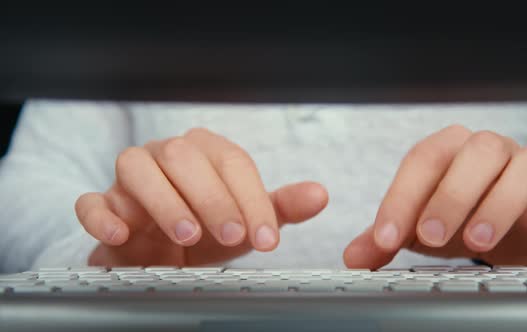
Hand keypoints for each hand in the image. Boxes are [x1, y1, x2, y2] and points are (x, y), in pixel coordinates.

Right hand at [76, 128, 327, 265]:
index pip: (232, 161)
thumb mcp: (246, 220)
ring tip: (187, 234)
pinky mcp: (103, 203)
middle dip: (211, 196)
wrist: (163, 254)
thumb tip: (320, 194)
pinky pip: (92, 200)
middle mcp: (167, 155)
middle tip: (232, 235)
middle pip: (185, 157)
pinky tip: (124, 233)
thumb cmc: (207, 229)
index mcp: (206, 152)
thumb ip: (279, 208)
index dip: (252, 198)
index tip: (267, 238)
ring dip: (163, 200)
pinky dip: (103, 214)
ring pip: (136, 167)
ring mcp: (130, 176)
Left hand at [344, 125, 526, 268]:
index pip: (419, 161)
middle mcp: (483, 149)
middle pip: (469, 156)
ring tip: (477, 241)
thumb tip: (353, 257)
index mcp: (445, 150)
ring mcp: (520, 165)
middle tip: (430, 237)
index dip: (400, 198)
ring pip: (518, 166)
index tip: (385, 238)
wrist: (501, 227)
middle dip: (448, 197)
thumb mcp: (416, 226)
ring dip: (496, 204)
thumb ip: (385, 237)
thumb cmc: (455, 217)